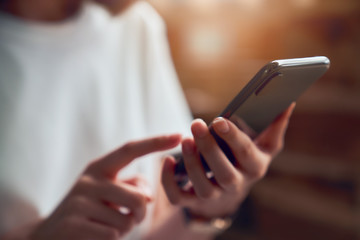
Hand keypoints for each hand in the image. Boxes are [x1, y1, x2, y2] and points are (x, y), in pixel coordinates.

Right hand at [28, 134, 180, 239]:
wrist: (48, 233)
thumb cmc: (89, 209)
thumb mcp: (109, 191)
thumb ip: (132, 186)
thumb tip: (148, 196)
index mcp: (99, 167)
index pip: (130, 149)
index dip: (155, 142)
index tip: (179, 134)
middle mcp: (89, 180)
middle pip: (138, 198)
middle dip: (141, 214)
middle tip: (129, 218)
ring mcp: (80, 201)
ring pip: (127, 221)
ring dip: (124, 228)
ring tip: (106, 224)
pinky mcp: (74, 223)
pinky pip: (113, 235)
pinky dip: (111, 238)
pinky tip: (94, 234)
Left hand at [161, 104, 294, 217]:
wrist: (230, 191)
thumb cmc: (246, 161)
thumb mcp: (265, 146)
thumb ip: (275, 126)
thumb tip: (287, 102)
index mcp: (254, 168)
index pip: (246, 153)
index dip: (233, 137)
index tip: (220, 120)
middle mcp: (236, 185)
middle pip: (224, 173)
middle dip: (209, 149)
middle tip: (196, 124)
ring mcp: (214, 196)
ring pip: (203, 187)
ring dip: (192, 163)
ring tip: (185, 139)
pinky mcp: (193, 201)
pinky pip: (179, 197)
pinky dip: (169, 182)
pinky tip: (167, 160)